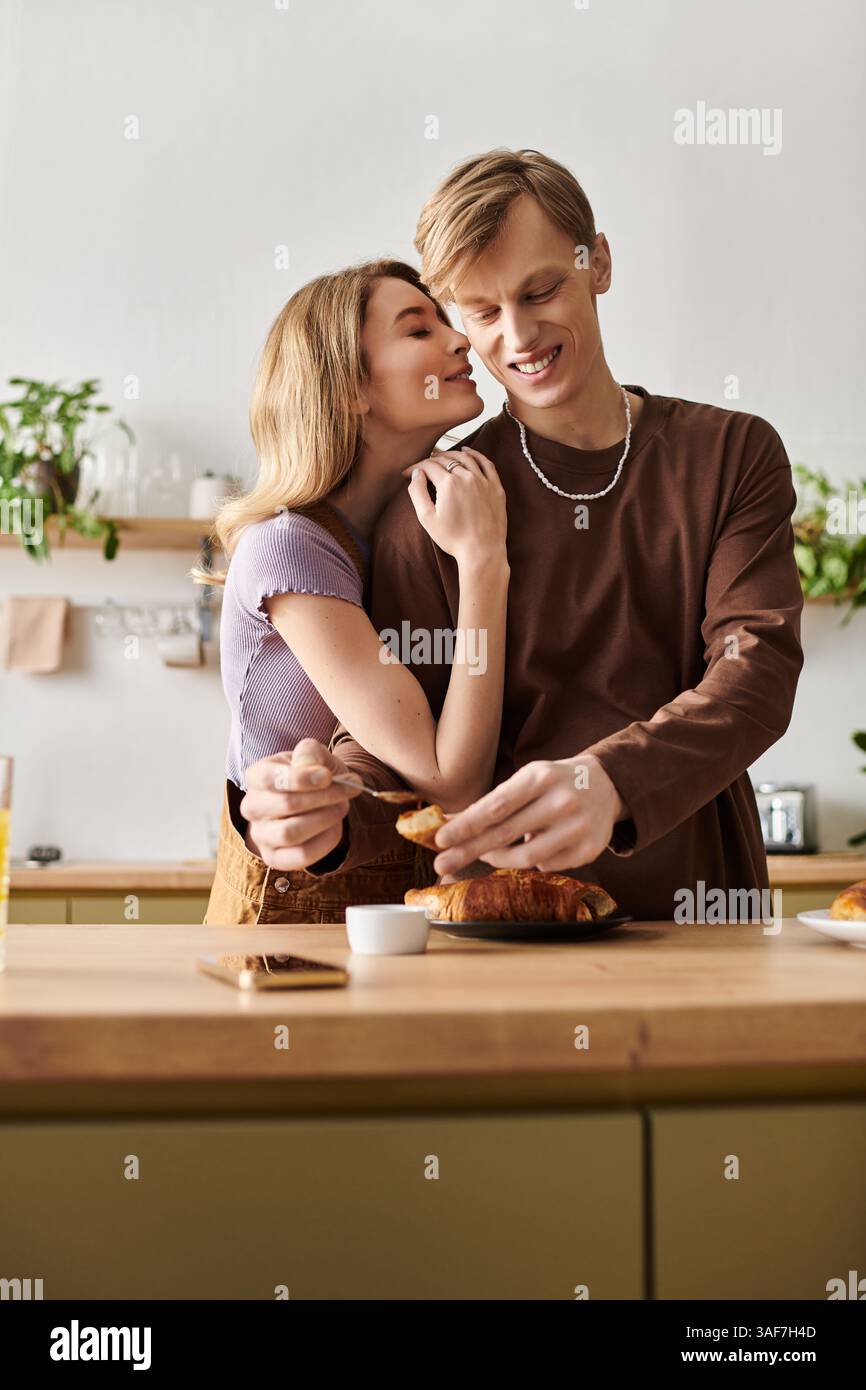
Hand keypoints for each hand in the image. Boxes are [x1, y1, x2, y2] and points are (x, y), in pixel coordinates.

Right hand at [240, 739, 360, 870]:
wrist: (320, 801)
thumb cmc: (315, 775)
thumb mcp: (317, 756)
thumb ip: (312, 753)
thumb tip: (309, 764)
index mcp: (256, 776)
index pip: (269, 778)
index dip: (301, 778)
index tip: (328, 776)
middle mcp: (252, 807)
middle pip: (286, 805)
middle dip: (323, 797)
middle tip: (349, 789)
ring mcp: (260, 835)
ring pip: (290, 833)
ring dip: (325, 819)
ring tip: (342, 806)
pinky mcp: (274, 857)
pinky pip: (300, 855)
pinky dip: (324, 841)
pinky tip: (336, 827)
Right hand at [403, 447, 506, 565]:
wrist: (482, 550)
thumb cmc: (453, 538)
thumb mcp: (427, 518)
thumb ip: (417, 492)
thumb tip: (416, 473)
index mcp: (448, 483)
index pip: (428, 466)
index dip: (415, 468)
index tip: (407, 473)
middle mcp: (467, 477)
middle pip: (446, 460)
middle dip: (430, 461)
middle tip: (422, 467)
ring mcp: (483, 480)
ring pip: (465, 458)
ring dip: (450, 455)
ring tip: (441, 457)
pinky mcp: (496, 487)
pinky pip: (486, 463)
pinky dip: (475, 454)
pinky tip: (467, 452)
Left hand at [432, 754, 627, 875]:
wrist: (606, 785)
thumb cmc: (554, 782)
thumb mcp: (528, 779)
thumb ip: (495, 801)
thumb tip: (452, 822)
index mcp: (540, 777)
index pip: (496, 805)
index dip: (466, 825)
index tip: (441, 839)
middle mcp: (561, 800)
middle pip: (505, 833)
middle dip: (468, 850)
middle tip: (442, 863)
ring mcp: (578, 827)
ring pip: (525, 857)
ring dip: (499, 859)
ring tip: (487, 854)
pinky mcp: (590, 849)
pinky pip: (547, 864)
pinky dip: (533, 860)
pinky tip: (534, 847)